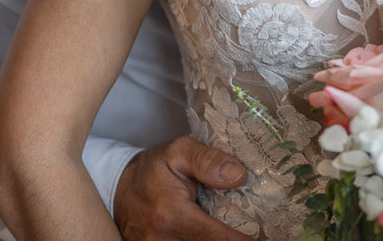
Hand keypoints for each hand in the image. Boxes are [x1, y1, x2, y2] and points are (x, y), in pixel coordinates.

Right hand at [112, 136, 252, 240]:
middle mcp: (163, 240)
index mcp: (171, 215)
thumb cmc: (152, 169)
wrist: (119, 189)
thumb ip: (207, 160)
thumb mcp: (177, 151)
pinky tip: (216, 233)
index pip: (215, 238)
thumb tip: (238, 175)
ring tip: (237, 231)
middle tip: (256, 231)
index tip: (263, 238)